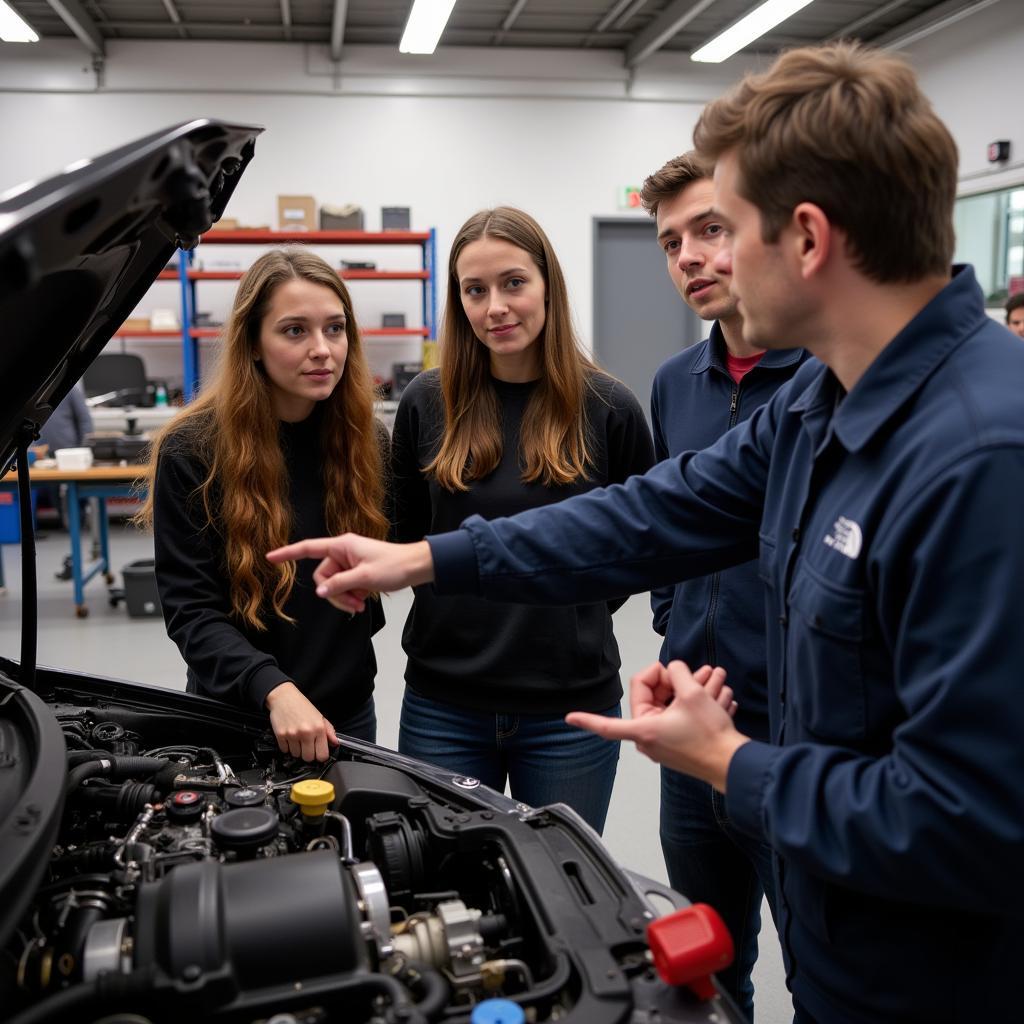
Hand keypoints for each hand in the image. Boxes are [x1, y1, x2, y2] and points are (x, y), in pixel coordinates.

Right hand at [265, 682, 338, 761]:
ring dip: (297, 750)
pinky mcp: (281, 735)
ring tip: (298, 739)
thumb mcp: (320, 716)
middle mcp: (306, 732)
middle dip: (308, 754)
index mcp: (318, 728)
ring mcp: (293, 734)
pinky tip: (290, 738)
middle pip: (308, 758)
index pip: (322, 755)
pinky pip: (285, 750)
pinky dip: (287, 747)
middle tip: (307, 747)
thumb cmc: (302, 706)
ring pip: (296, 755)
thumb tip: (335, 743)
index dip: (321, 756)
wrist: (284, 697)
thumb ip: (329, 731)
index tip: (318, 753)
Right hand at [267, 535, 433, 614]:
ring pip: (333, 586)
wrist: (415, 567)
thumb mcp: (365, 577)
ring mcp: (349, 563)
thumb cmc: (394, 566)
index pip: (309, 548)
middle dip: (336, 594)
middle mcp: (343, 552)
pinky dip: (351, 597)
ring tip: (361, 604)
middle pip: (323, 577)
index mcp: (342, 546)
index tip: (270, 557)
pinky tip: (364, 601)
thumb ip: (340, 584)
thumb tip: (320, 593)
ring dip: (345, 598)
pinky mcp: (356, 572)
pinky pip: (344, 588)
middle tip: (354, 605)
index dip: (288, 553)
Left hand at [566, 660, 748, 791]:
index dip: (587, 719)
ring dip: (691, 689)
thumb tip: (674, 670)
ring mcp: (664, 743)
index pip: (607, 725)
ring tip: (715, 679)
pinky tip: (719, 696)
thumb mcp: (693, 694)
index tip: (569, 718)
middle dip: (674, 681)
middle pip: (651, 698)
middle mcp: (650, 739)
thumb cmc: (710, 737)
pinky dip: (696, 705)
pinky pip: (681, 717)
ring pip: (671, 705)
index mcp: (644, 730)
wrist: (733, 763)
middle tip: (698, 672)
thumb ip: (678, 673)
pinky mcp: (679, 744)